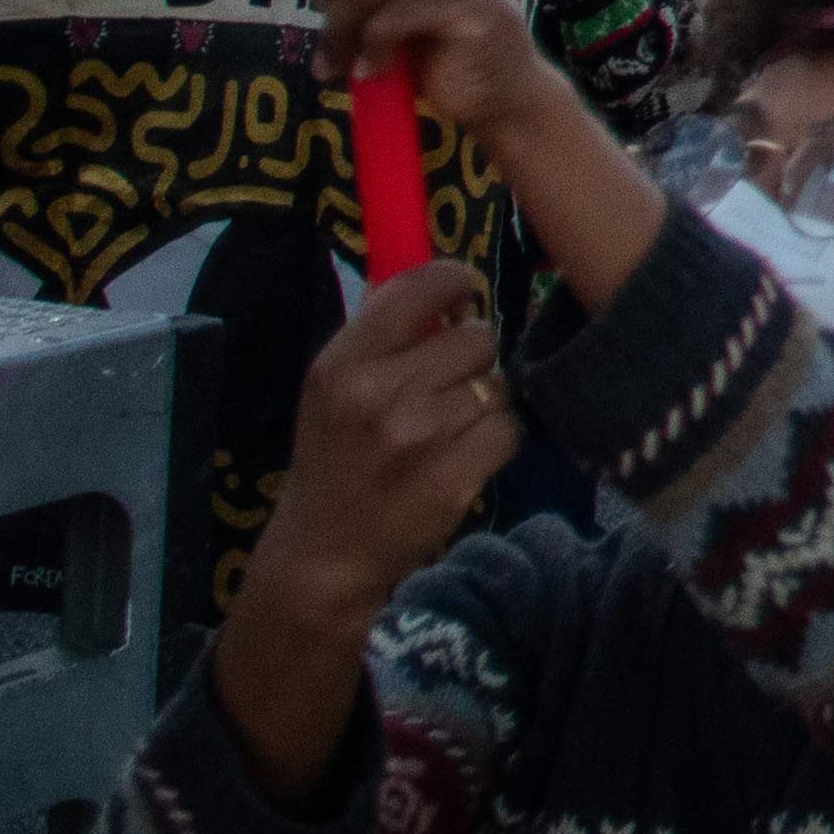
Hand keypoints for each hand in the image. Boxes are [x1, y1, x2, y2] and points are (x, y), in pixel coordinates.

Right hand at [262, 262, 514, 618]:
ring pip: (498, 385)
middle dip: (472, 358)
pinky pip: (508, 430)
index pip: (417, 288)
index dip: (454, 282)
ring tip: (450, 428)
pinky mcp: (452, 478)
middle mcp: (377, 394)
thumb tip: (441, 278)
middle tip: (448, 385)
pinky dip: (495, 441)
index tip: (462, 295)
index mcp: (341, 364)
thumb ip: (380, 334)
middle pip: (476, 337)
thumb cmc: (334, 461)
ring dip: (485, 403)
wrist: (325, 555)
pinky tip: (465, 456)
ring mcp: (417, 437)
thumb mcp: (332, 390)